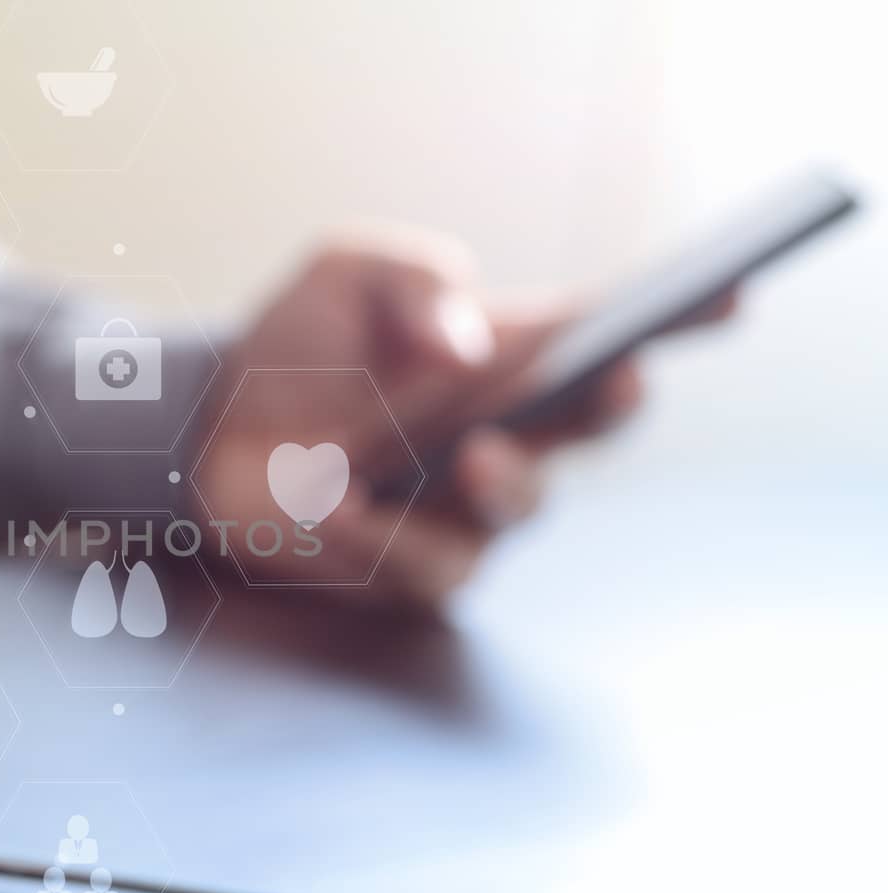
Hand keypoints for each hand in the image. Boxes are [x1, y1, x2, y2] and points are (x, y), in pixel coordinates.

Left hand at [201, 226, 733, 608]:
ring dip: (508, 482)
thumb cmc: (296, 349)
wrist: (212, 432)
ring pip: (524, 506)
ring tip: (476, 456)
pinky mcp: (416, 569)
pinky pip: (433, 565)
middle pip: (592, 427)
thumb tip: (463, 343)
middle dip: (612, 405)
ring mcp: (468, 507)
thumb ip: (411, 278)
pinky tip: (341, 510)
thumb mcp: (344, 276)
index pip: (606, 331)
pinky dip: (390, 538)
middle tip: (616, 380)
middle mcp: (508, 431)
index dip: (680, 315)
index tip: (727, 293)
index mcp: (507, 354)